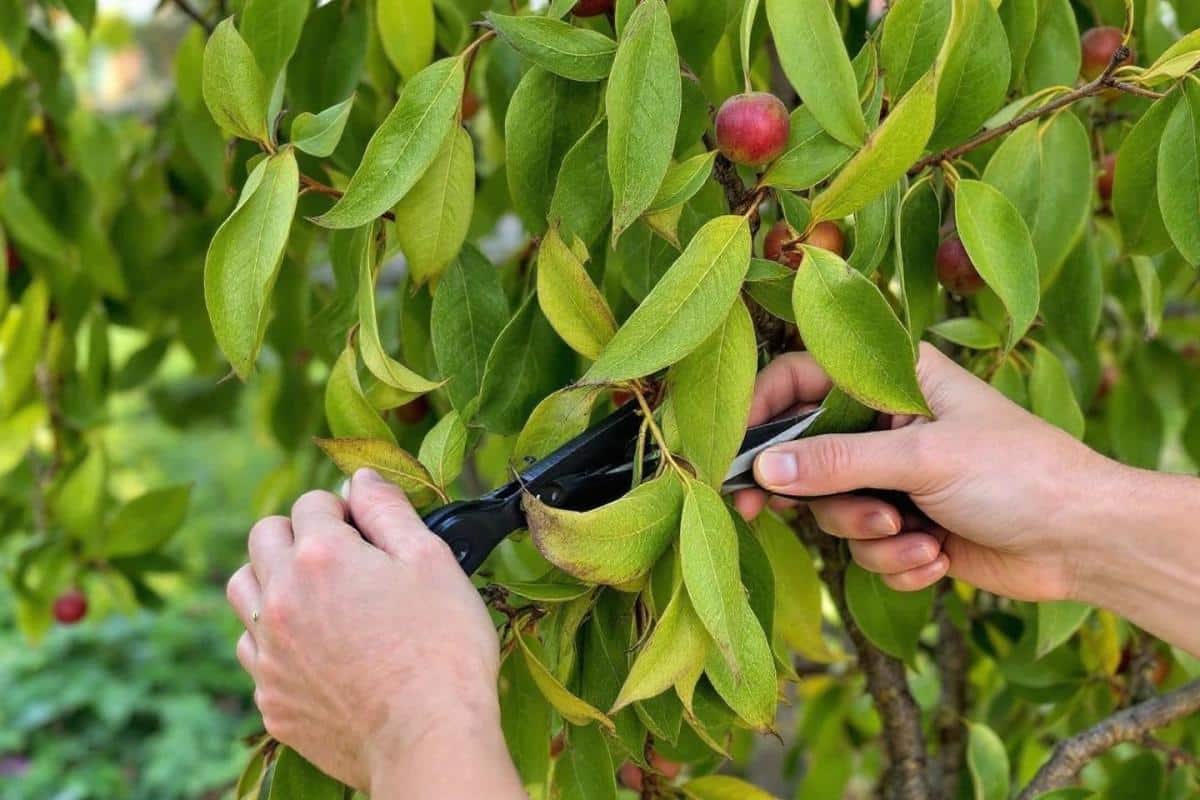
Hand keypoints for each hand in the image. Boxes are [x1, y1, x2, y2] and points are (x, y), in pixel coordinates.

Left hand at [226, 469, 522, 797]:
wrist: (428, 738)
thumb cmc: (443, 647)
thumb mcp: (432, 560)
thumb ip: (388, 510)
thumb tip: (361, 478)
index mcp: (321, 556)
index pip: (313, 503)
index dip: (346, 509)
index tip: (369, 530)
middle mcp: (280, 599)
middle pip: (264, 538)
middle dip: (298, 534)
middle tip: (341, 556)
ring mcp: (269, 654)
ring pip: (243, 592)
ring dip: (272, 580)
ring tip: (316, 596)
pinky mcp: (271, 700)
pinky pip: (254, 653)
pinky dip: (276, 640)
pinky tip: (316, 649)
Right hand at [734, 343, 1122, 602]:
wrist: (1086, 543)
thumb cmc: (1019, 473)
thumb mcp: (924, 457)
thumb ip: (838, 461)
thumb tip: (761, 470)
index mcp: (893, 381)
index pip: (802, 378)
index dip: (762, 410)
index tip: (731, 452)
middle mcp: (887, 426)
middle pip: (807, 456)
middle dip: (823, 495)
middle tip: (770, 512)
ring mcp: (895, 478)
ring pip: (834, 511)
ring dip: (870, 535)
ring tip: (917, 537)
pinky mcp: (907, 528)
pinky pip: (867, 549)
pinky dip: (897, 562)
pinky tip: (938, 558)